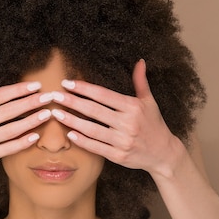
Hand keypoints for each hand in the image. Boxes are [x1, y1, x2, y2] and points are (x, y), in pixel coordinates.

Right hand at [0, 68, 50, 176]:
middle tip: (49, 97)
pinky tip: (36, 135)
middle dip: (31, 103)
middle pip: (9, 111)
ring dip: (32, 121)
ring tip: (47, 114)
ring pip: (12, 130)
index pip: (0, 96)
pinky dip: (23, 142)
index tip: (36, 85)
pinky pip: (8, 148)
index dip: (19, 90)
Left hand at [51, 60, 176, 175]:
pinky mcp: (119, 156)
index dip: (83, 88)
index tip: (67, 83)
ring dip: (72, 121)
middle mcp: (128, 123)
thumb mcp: (149, 102)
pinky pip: (96, 147)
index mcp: (133, 107)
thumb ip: (141, 82)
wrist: (164, 153)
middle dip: (72, 102)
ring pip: (92, 130)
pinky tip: (69, 134)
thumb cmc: (154, 124)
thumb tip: (140, 61)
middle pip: (94, 110)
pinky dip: (82, 141)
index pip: (103, 95)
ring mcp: (122, 141)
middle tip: (54, 96)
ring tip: (56, 114)